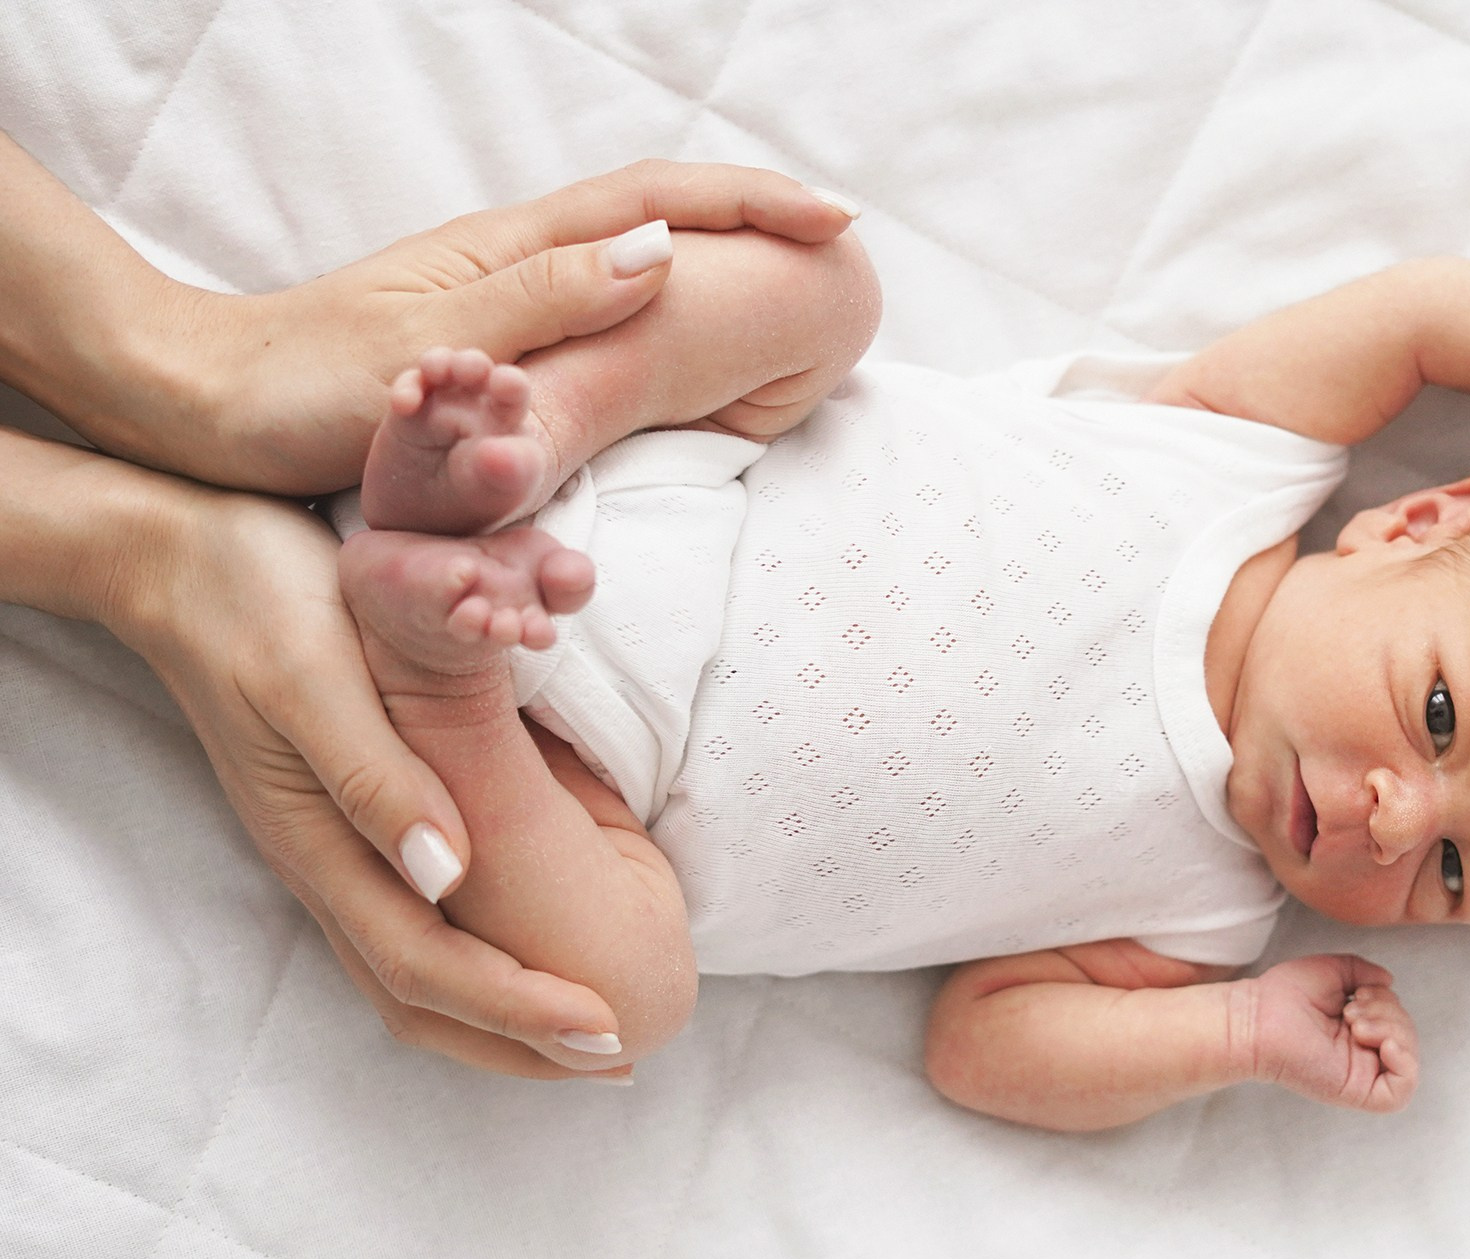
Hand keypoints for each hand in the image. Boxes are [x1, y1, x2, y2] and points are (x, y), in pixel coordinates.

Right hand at [117, 479, 630, 1077]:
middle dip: (520, 1039)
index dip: (519, 1008)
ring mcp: (322, 854)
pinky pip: (398, 935)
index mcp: (322, 842)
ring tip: (578, 1036)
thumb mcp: (316, 677)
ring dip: (494, 1019)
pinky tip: (509, 958)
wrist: (179, 564)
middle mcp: (321, 867)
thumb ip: (375, 779)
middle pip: (420, 998)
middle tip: (617, 1058)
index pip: (429, 964)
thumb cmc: (258, 606)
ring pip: (405, 979)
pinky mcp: (332, 828)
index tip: (606, 1030)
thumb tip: (446, 876)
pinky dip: (464, 970)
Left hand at [130, 160, 856, 495]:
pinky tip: (676, 319)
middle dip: (751, 212)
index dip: (753, 206)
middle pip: (655, 209)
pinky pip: (596, 299)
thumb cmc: (297, 386)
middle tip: (835, 237)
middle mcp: (510, 258)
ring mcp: (494, 291)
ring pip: (628, 249)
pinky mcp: (479, 334)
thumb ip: (542, 302)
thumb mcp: (428, 348)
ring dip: (715, 247)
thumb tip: (662, 253)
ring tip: (785, 269)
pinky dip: (659, 295)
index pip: (659, 206)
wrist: (196, 403)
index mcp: (511, 253)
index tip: (835, 223)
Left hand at [1248, 954, 1417, 1111]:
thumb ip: (1363, 972)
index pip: (1397, 1019)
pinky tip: (1383, 1043)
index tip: (1358, 994)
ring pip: (1406, 1058)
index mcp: (1357, 1030)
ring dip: (1391, 1030)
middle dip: (1388, 1013)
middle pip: (1405, 1036)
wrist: (1257, 1018)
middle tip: (1351, 1011)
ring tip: (1355, 1023)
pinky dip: (1404, 1064)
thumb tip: (1389, 981)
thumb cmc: (1284, 995)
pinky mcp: (1357, 1091)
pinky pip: (1400, 1091)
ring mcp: (1361, 1073)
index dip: (1388, 1001)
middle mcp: (1361, 1053)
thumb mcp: (1332, 971)